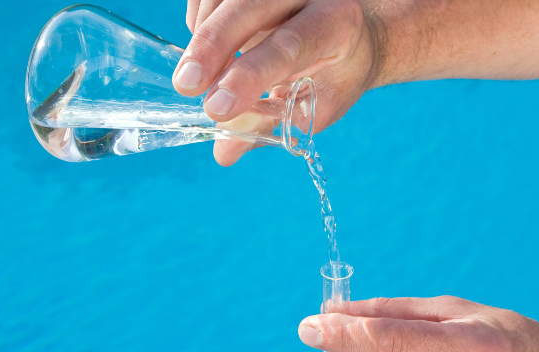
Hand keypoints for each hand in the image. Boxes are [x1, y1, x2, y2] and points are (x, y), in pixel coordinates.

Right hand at [175, 0, 383, 165]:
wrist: (352, 34)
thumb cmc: (334, 74)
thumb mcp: (317, 106)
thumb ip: (272, 124)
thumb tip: (224, 151)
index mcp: (336, 23)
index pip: (289, 45)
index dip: (250, 75)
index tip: (216, 109)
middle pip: (248, 6)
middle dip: (211, 46)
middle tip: (186, 85)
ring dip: (202, 39)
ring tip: (207, 74)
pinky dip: (198, 24)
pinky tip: (215, 49)